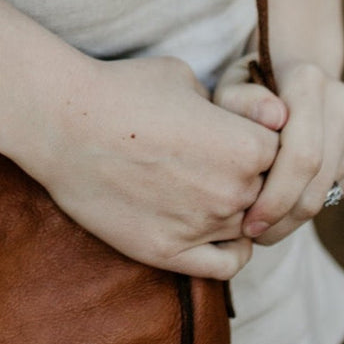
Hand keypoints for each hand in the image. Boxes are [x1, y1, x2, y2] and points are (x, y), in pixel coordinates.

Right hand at [8, 56, 280, 279]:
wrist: (61, 122)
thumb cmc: (120, 89)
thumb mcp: (186, 78)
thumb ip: (226, 104)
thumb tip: (243, 117)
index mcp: (250, 147)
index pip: (282, 155)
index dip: (255, 141)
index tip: (226, 133)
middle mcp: (235, 191)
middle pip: (266, 194)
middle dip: (244, 178)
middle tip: (206, 161)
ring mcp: (202, 226)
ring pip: (246, 229)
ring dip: (232, 213)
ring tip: (197, 190)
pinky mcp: (166, 252)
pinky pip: (225, 265)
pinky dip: (227, 250)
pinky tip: (207, 228)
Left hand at [212, 55, 343, 244]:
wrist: (289, 71)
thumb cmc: (247, 87)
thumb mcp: (229, 88)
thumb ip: (242, 102)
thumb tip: (275, 118)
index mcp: (308, 82)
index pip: (301, 155)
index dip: (276, 197)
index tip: (248, 224)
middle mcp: (342, 101)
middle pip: (318, 177)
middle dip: (285, 216)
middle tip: (254, 236)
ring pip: (330, 188)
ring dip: (296, 216)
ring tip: (262, 227)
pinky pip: (339, 187)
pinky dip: (310, 203)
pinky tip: (282, 206)